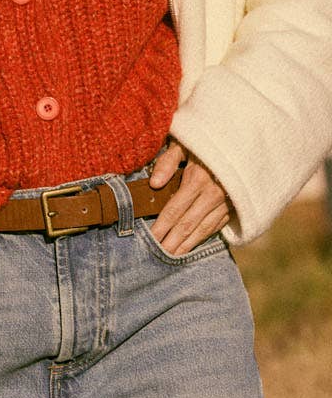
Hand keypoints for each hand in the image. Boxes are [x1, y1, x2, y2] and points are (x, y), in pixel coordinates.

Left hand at [148, 139, 231, 254]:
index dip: (161, 226)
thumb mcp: (186, 142)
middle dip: (171, 242)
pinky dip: (203, 238)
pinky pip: (217, 226)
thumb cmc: (208, 140)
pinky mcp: (235, 206)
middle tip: (157, 256)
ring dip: (186, 245)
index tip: (150, 239)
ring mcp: (227, 202)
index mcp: (198, 178)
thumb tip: (154, 183)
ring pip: (203, 229)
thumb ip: (168, 161)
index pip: (174, 210)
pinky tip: (192, 245)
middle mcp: (213, 193)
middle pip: (187, 224)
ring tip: (172, 257)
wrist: (246, 140)